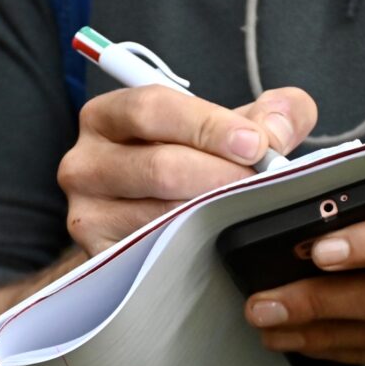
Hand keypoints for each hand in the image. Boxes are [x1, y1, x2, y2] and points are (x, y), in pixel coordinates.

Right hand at [58, 86, 316, 254]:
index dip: (208, 125)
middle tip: (264, 185)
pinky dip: (194, 247)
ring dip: (214, 215)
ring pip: (160, 215)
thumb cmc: (189, 165)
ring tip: (249, 211)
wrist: (151, 221)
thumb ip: (269, 114)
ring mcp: (87, 213)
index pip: (152, 109)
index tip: (255, 144)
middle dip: (222, 177)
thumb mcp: (225, 129)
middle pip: (159, 167)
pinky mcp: (99, 256)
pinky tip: (220, 240)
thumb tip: (279, 129)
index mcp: (107, 116)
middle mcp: (85, 163)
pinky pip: (153, 253)